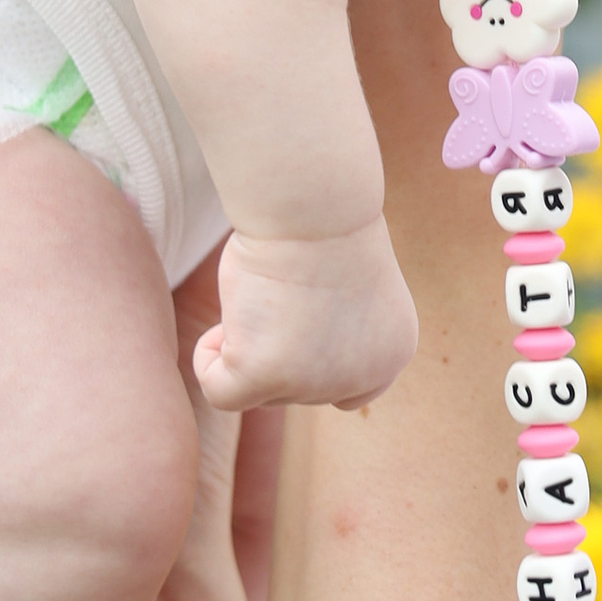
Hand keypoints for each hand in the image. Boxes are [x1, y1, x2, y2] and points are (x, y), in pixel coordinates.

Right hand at [192, 216, 418, 413]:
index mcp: (392, 352)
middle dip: (276, 349)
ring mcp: (315, 384)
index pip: (351, 392)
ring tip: (257, 297)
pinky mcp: (267, 377)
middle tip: (276, 294)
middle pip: (298, 391)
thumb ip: (330, 335)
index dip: (314, 362)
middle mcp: (362, 377)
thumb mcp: (348, 293)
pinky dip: (209, 362)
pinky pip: (222, 393)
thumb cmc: (325, 226)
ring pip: (260, 391)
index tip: (298, 322)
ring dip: (246, 347)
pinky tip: (219, 327)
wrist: (314, 207)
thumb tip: (284, 355)